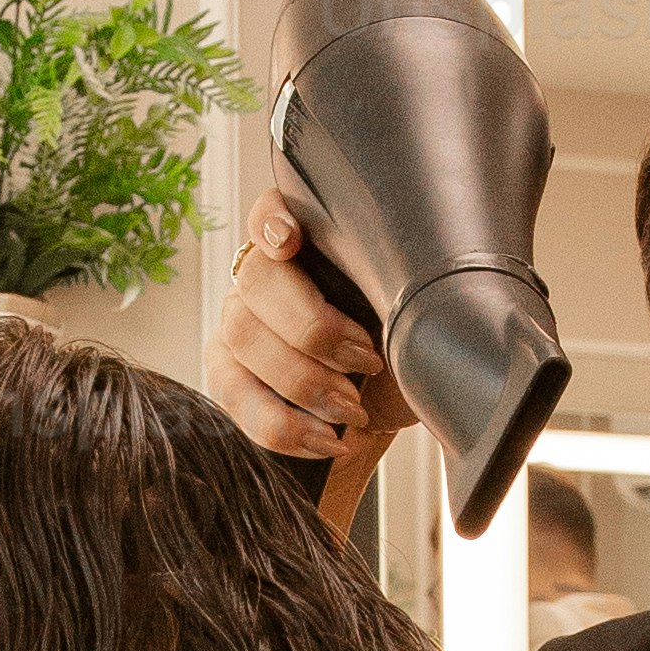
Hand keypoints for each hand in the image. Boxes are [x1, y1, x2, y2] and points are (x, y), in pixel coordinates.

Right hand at [208, 194, 414, 476]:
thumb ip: (405, 291)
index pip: (272, 211)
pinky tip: (329, 439)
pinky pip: (237, 398)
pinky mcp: (228, 376)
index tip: (291, 243)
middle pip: (256, 281)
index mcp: (311, 245)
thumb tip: (405, 294)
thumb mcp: (422, 317)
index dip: (272, 222)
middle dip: (313, 328)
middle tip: (369, 361)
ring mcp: (238, 323)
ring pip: (241, 337)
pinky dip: (286, 426)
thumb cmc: (410, 350)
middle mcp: (264, 276)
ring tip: (355, 410)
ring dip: (302, 380)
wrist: (392, 408)